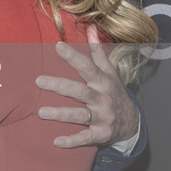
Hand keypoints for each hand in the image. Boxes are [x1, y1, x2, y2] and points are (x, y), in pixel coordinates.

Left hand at [36, 27, 138, 148]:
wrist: (132, 124)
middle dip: (59, 85)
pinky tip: (56, 141)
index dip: (73, 56)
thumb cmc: (114, 94)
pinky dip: (72, 141)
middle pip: (79, 91)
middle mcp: (102, 98)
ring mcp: (102, 117)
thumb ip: (98, 52)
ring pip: (80, 115)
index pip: (87, 67)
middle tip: (39, 80)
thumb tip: (91, 28)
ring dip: (61, 114)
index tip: (58, 46)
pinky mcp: (101, 134)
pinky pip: (85, 138)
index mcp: (103, 82)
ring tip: (41, 112)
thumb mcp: (109, 73)